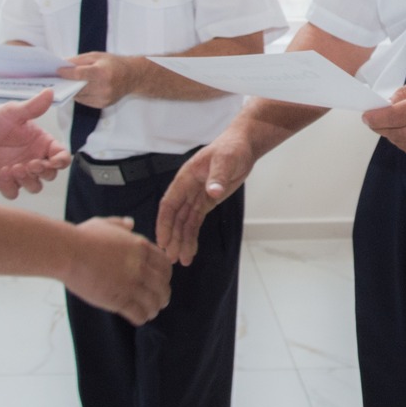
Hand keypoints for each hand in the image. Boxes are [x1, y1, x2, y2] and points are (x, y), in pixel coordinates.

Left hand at [0, 91, 69, 197]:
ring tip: (13, 168)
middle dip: (43, 171)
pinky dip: (10, 186)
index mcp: (41, 144)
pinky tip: (2, 173)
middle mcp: (34, 160)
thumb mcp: (13, 112)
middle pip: (51, 175)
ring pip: (35, 187)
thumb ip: (32, 107)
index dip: (62, 161)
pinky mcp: (5, 183)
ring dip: (28, 181)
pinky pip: (14, 192)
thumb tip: (49, 92)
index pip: (61, 156)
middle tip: (30, 164)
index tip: (54, 160)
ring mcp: (21, 174)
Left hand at [60, 52, 138, 109]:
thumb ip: (79, 60)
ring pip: (79, 96)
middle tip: (59, 78)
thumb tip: (62, 64)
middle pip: (77, 87)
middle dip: (67, 82)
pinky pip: (85, 101)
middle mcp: (103, 87)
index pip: (78, 74)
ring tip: (69, 83)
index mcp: (101, 72)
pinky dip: (81, 95)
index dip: (66, 73)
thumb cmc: (114, 64)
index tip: (57, 71)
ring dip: (73, 90)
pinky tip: (81, 88)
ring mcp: (103, 98)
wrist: (132, 76)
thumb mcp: (97, 56)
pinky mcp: (103, 104)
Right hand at [63, 217, 171, 324]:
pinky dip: (141, 317)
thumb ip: (120, 224)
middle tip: (161, 300)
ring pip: (154, 301)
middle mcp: (141, 266)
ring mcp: (131, 284)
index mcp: (140, 247)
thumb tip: (130, 223)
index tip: (162, 281)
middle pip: (163, 285)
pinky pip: (138, 313)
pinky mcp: (119, 299)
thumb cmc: (83, 237)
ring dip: (154, 308)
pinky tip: (138, 318)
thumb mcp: (105, 224)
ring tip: (151, 312)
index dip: (166, 275)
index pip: (165, 264)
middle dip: (163, 294)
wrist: (69, 253)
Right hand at [156, 131, 255, 265]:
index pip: (169, 204)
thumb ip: (218, 176)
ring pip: (185, 222)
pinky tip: (191, 249)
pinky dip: (192, 235)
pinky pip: (195, 220)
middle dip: (173, 237)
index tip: (162, 241)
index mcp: (185, 178)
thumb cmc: (231, 148)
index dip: (164, 223)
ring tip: (181, 260)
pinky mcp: (206, 201)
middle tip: (172, 257)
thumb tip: (212, 191)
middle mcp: (187, 189)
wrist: (243, 146)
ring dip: (182, 240)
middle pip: (175, 217)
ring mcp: (196, 196)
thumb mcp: (225, 160)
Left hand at [362, 69, 405, 160]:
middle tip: (374, 119)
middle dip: (381, 127)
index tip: (367, 115)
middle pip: (399, 132)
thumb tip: (388, 103)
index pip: (400, 114)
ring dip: (392, 136)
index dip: (379, 117)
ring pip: (404, 145)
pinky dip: (405, 144)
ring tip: (391, 124)